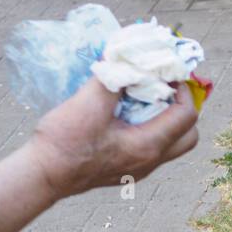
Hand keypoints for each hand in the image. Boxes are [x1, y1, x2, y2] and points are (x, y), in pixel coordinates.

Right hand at [29, 77, 198, 199]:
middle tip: (164, 86)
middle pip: (187, 135)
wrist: (43, 175)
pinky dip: (148, 126)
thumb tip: (126, 56)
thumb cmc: (65, 143)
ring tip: (143, 95)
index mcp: (148, 146)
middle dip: (182, 107)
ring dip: (165, 117)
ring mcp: (139, 168)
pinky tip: (125, 110)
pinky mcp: (125, 168)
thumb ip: (114, 78)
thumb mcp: (90, 102)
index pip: (187, 116)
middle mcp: (150, 161)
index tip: (168, 71)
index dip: (184, 89)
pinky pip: (150, 146)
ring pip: (170, 142)